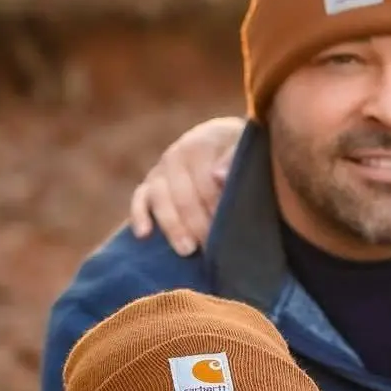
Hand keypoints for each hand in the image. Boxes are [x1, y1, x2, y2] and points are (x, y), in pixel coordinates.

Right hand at [129, 116, 245, 254]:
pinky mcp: (151, 183)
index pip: (206, 178)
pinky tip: (144, 234)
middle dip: (197, 223)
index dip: (216, 206)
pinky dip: (139, 215)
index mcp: (205, 140)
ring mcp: (163, 167)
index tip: (227, 228)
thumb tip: (218, 176)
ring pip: (159, 197)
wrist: (234, 147)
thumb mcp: (250, 150)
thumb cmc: (248, 154)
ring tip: (187, 250)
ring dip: (172, 225)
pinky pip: (140, 198)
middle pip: (183, 192)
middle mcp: (179, 152)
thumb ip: (235, 158)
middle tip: (211, 249)